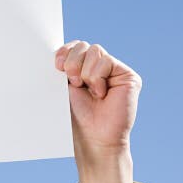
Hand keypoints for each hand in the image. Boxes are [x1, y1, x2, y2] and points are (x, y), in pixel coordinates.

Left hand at [54, 41, 141, 182]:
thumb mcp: (63, 88)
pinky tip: (100, 94)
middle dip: (72, 62)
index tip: (56, 66)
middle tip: (73, 83)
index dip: (64, 52)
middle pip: (83, 45)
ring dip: (85, 73)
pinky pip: (106, 61)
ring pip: (95, 51)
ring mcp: (115, 70)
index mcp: (82, 68)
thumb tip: (54, 52)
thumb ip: (63, 68)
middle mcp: (99, 67)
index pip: (74, 46)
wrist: (91, 137)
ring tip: (89, 91)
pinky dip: (97, 78)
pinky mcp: (128, 76)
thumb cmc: (75, 117)